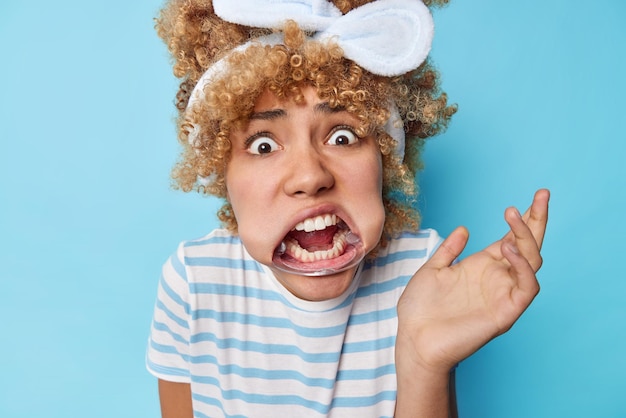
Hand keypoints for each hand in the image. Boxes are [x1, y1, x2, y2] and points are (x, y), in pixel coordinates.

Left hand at [396, 189, 549, 373]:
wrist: (414, 339)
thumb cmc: (421, 309)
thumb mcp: (432, 270)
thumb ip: (449, 250)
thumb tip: (463, 229)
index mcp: (482, 267)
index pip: (511, 238)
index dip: (525, 217)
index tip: (535, 195)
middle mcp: (497, 278)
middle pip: (528, 245)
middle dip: (537, 219)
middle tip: (541, 194)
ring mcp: (504, 294)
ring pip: (532, 262)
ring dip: (526, 237)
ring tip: (512, 216)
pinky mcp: (506, 312)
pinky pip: (527, 287)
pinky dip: (523, 266)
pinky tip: (508, 248)